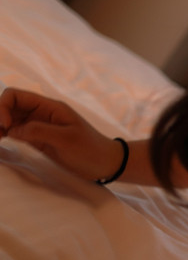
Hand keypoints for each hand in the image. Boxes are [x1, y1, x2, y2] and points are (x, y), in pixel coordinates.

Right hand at [0, 88, 123, 181]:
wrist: (105, 164)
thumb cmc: (90, 150)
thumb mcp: (66, 140)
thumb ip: (39, 131)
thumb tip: (12, 129)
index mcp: (49, 106)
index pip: (15, 95)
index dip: (2, 107)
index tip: (5, 126)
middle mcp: (40, 113)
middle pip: (8, 106)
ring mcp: (38, 125)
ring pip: (8, 119)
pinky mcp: (37, 139)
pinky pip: (14, 131)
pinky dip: (4, 134)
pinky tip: (1, 142)